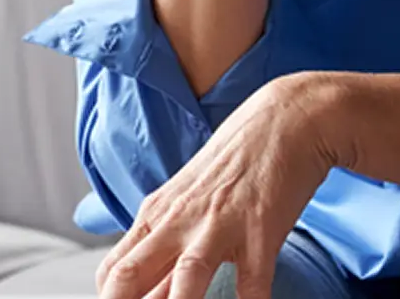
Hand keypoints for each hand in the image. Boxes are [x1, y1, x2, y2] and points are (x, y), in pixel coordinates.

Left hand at [95, 75, 336, 298]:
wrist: (287, 117)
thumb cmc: (237, 159)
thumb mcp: (190, 198)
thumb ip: (168, 249)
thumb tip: (148, 295)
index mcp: (157, 213)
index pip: (112, 272)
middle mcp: (180, 221)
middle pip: (128, 278)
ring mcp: (220, 226)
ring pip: (185, 284)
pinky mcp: (261, 231)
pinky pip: (252, 286)